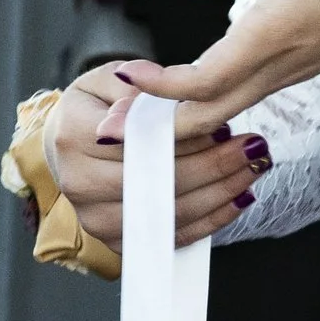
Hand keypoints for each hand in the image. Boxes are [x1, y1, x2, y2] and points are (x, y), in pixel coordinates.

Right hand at [46, 65, 273, 253]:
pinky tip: (237, 198)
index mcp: (73, 135)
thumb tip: (160, 94)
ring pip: (169, 213)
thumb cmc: (93, 109)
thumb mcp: (108, 81)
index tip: (226, 128)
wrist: (66, 146)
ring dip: (220, 194)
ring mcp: (95, 218)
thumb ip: (137, 87)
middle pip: (159, 181)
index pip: (142, 141)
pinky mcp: (114, 240)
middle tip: (253, 148)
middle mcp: (79, 182)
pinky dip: (209, 220)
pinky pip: (170, 237)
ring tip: (252, 169)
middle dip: (214, 167)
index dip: (188, 138)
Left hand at [99, 0, 319, 121]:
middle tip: (107, 126)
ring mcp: (287, 73)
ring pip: (220, 112)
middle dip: (152, 127)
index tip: (115, 82)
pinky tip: (187, 91)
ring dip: (175, 118)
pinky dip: (205, 103)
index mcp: (265, 41)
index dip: (150, 92)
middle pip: (201, 118)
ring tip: (133, 109)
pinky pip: (241, 97)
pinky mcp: (298, 67)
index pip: (194, 85)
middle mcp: (272, 68)